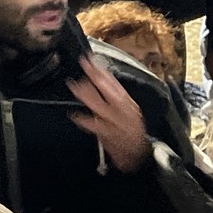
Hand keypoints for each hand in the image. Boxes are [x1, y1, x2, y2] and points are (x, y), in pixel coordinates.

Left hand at [67, 55, 151, 172]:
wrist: (138, 154)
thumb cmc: (130, 130)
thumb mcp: (127, 110)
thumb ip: (113, 97)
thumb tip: (97, 79)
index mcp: (127, 102)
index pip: (114, 82)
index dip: (101, 69)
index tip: (90, 59)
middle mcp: (123, 110)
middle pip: (108, 89)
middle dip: (94, 75)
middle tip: (83, 64)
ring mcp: (116, 121)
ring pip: (99, 104)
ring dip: (85, 94)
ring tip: (73, 85)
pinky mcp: (109, 134)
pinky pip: (94, 126)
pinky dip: (83, 120)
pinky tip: (74, 115)